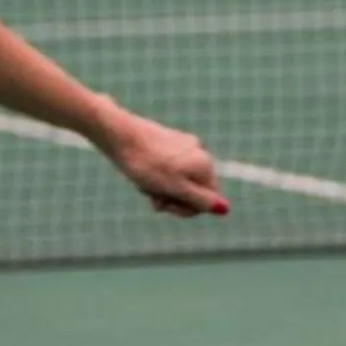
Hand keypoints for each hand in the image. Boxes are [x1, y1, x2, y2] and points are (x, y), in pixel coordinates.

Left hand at [100, 108, 227, 218]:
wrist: (120, 136)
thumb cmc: (147, 166)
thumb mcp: (175, 189)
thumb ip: (200, 200)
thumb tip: (225, 209)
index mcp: (205, 165)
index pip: (208, 201)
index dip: (185, 209)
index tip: (165, 206)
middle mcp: (200, 153)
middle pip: (194, 190)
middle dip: (173, 198)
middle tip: (153, 198)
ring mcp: (184, 146)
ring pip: (179, 180)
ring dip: (162, 188)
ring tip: (145, 183)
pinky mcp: (168, 141)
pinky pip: (168, 168)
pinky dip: (156, 175)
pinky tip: (142, 172)